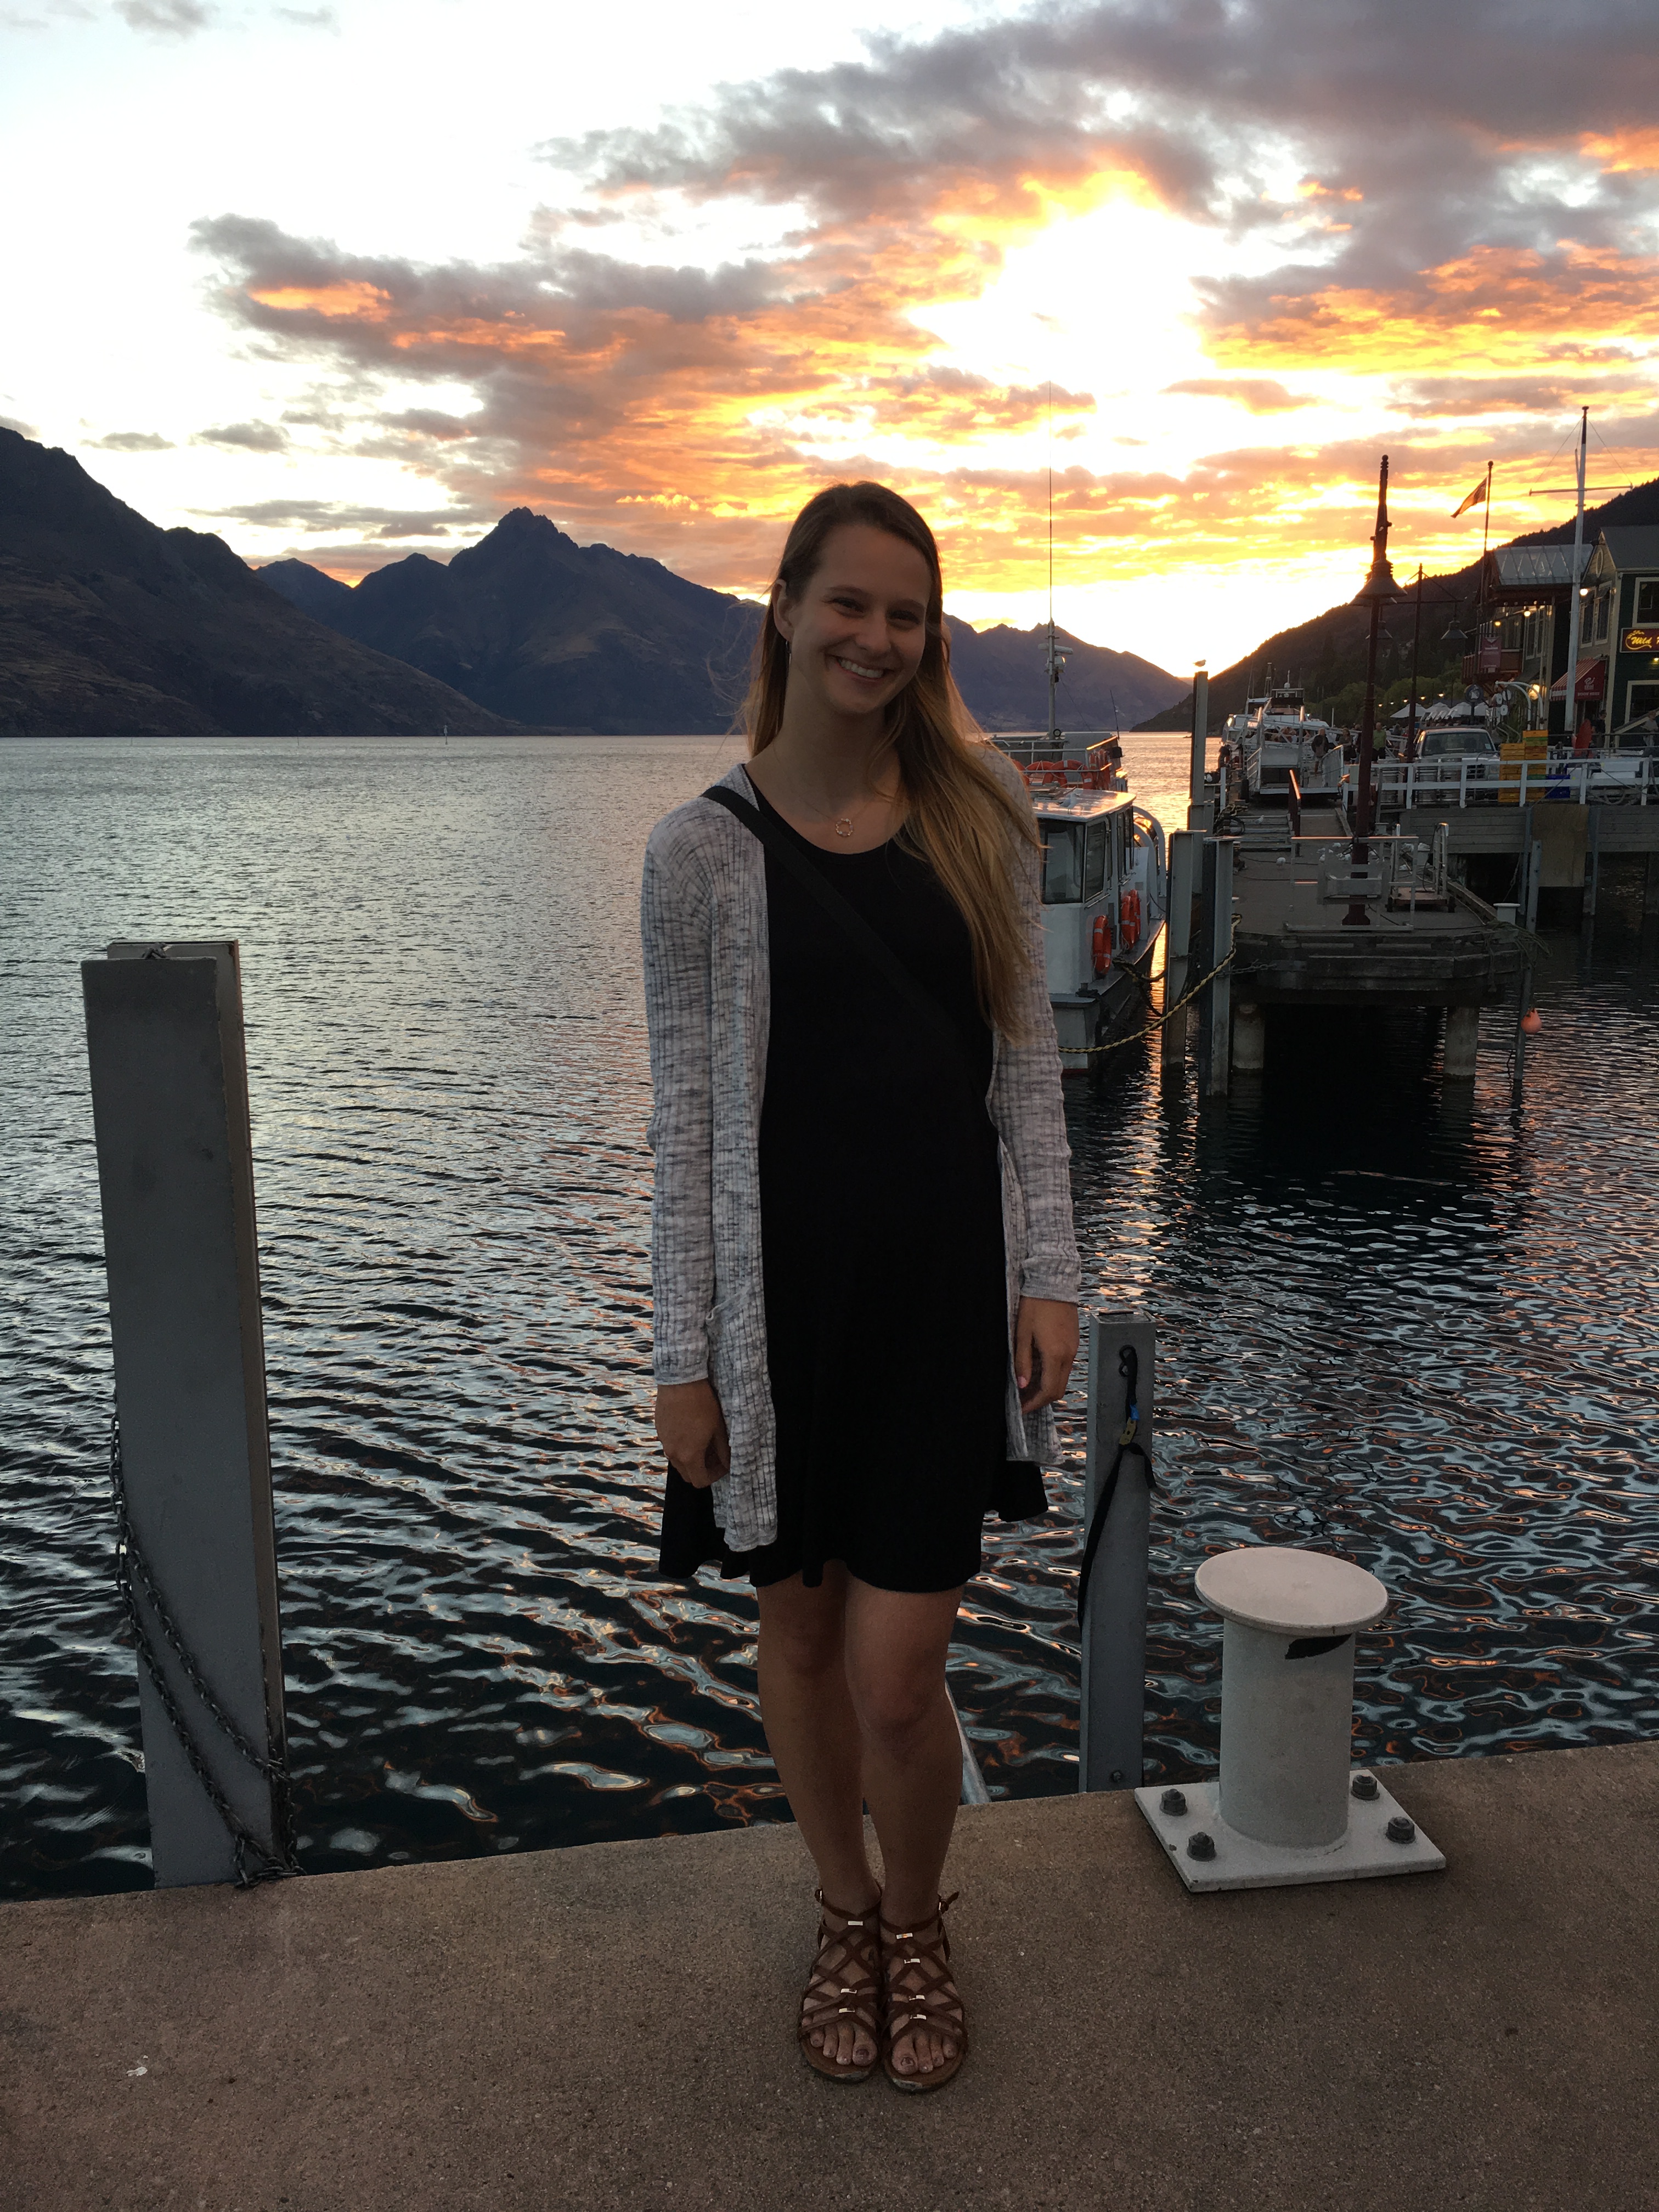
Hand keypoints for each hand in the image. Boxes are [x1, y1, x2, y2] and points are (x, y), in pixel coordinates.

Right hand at [654, 1380, 730, 1488]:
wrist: (680, 1382)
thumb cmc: (702, 1404)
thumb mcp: (718, 1428)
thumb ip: (723, 1450)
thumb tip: (727, 1462)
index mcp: (689, 1456)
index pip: (700, 1481)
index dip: (715, 1476)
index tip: (723, 1464)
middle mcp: (673, 1453)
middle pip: (687, 1475)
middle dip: (702, 1470)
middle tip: (715, 1456)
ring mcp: (664, 1442)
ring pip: (677, 1461)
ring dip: (691, 1458)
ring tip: (703, 1443)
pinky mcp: (659, 1430)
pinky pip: (670, 1446)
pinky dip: (681, 1446)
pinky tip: (691, 1430)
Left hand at [1014, 1297, 1078, 1414]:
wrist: (1052, 1282)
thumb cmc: (1035, 1305)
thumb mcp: (1022, 1334)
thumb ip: (1023, 1362)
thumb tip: (1022, 1384)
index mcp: (1055, 1354)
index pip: (1049, 1391)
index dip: (1035, 1403)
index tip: (1021, 1408)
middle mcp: (1068, 1355)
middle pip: (1058, 1389)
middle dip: (1040, 1399)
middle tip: (1022, 1401)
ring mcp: (1073, 1348)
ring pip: (1062, 1377)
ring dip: (1046, 1386)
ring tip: (1026, 1387)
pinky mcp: (1073, 1341)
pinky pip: (1064, 1365)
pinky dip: (1051, 1374)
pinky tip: (1037, 1370)